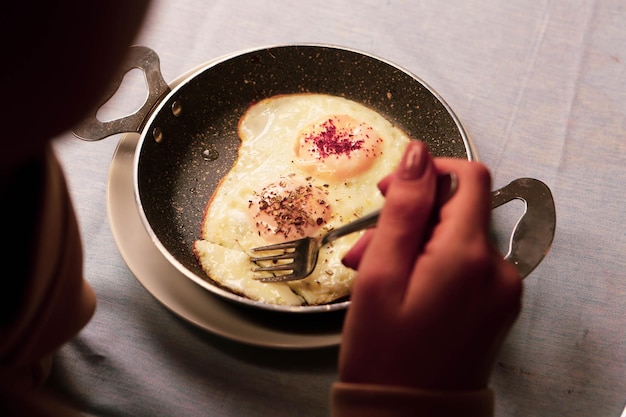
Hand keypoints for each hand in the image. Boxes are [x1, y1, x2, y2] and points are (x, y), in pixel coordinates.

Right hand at [339, 141, 521, 390]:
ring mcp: (502, 291)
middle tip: (366, 248)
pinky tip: (401, 288)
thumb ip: (404, 209)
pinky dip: (433, 266)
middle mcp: (497, 269)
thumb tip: (418, 154)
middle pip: (459, 211)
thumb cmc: (385, 354)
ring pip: (457, 239)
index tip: (392, 192)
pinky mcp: (497, 307)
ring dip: (415, 245)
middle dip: (410, 219)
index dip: (428, 173)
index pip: (469, 177)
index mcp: (469, 255)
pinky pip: (465, 267)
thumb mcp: (381, 275)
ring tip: (374, 275)